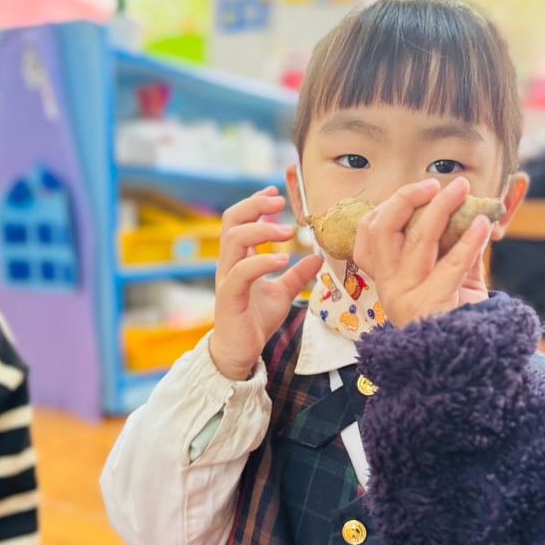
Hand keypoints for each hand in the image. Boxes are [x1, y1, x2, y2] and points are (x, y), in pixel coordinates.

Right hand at [209, 187, 321, 379]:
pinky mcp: (228, 297)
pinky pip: (240, 272)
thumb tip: (318, 256)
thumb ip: (297, 274)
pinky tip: (282, 259)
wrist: (241, 352)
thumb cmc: (255, 321)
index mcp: (238, 258)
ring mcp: (226, 279)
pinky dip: (261, 261)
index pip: (239, 220)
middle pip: (232, 221)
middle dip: (255, 206)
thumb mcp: (282, 293)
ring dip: (262, 230)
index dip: (255, 202)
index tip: (276, 193)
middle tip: (279, 202)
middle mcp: (229, 264)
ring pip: (233, 240)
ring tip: (287, 232)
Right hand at [354, 177, 490, 327]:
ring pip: (417, 239)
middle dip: (407, 198)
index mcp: (385, 278)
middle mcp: (389, 286)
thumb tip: (468, 207)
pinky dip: (470, 240)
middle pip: (383, 229)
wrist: (463, 362)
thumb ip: (450, 245)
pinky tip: (483, 224)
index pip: (366, 236)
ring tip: (463, 190)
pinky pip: (451, 265)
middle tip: (434, 183)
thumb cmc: (454, 316)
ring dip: (442, 207)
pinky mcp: (430, 306)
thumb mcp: (447, 277)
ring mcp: (406, 297)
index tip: (416, 191)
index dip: (385, 207)